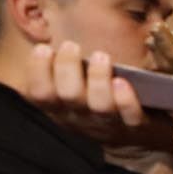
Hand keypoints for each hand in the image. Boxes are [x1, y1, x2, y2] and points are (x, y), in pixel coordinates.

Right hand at [25, 42, 172, 173]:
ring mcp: (107, 123)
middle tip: (71, 46)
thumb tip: (40, 34)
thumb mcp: (69, 90)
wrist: (131, 139)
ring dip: (98, 79)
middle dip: (67, 68)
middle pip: (68, 95)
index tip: (43, 48)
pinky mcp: (135, 126)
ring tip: (100, 56)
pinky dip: (125, 99)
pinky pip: (130, 115)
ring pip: (99, 105)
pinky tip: (122, 81)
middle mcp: (80, 117)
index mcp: (59, 107)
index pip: (39, 93)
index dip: (37, 71)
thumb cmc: (94, 103)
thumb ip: (58, 67)